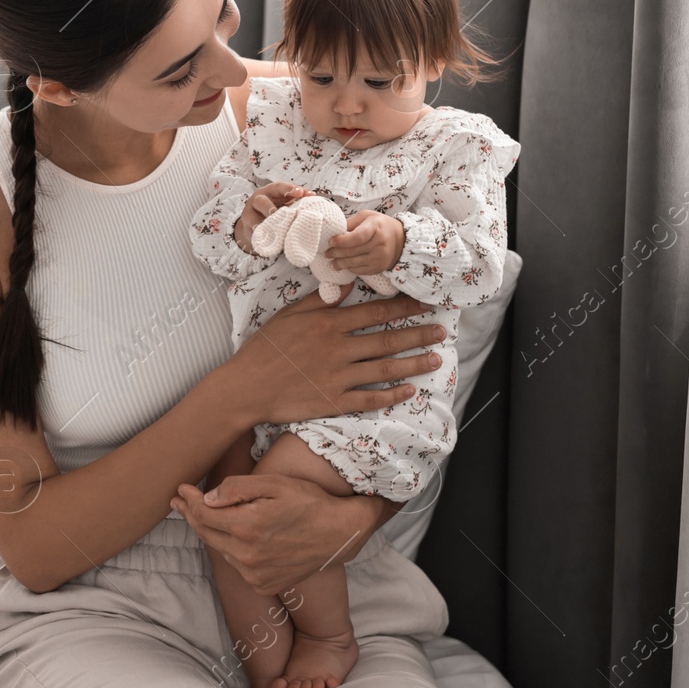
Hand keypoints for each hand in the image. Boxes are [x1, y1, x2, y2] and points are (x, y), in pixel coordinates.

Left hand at [170, 474, 383, 593]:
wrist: (340, 534)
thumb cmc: (309, 501)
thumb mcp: (274, 484)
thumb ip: (237, 489)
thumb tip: (208, 499)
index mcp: (247, 528)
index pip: (204, 514)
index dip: (189, 501)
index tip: (181, 489)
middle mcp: (247, 556)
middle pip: (207, 534)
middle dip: (191, 515)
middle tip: (180, 500)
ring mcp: (255, 575)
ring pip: (221, 550)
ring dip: (212, 532)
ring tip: (206, 515)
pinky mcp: (263, 585)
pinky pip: (238, 566)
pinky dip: (232, 550)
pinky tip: (236, 537)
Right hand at [216, 288, 443, 426]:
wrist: (246, 386)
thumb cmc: (265, 348)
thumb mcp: (290, 314)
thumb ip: (321, 300)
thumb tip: (349, 286)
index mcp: (329, 325)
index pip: (375, 313)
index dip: (404, 309)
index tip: (424, 304)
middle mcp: (339, 349)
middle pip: (387, 340)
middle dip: (418, 334)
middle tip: (442, 331)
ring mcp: (338, 377)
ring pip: (385, 369)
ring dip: (413, 363)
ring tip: (435, 359)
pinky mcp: (334, 401)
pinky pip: (370, 398)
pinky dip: (392, 395)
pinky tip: (409, 391)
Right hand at [235, 182, 310, 253]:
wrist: (257, 222)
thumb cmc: (276, 209)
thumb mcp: (286, 202)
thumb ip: (297, 200)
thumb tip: (313, 198)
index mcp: (271, 191)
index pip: (280, 187)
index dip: (290, 189)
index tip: (301, 194)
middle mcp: (258, 199)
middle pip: (262, 201)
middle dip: (270, 208)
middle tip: (277, 214)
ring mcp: (249, 213)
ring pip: (252, 217)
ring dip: (262, 224)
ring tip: (271, 230)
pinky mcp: (246, 227)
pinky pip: (250, 232)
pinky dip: (259, 236)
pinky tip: (266, 240)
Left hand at [326, 210, 404, 274]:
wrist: (401, 240)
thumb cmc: (380, 225)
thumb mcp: (367, 216)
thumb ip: (351, 222)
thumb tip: (333, 231)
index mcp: (375, 227)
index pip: (357, 237)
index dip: (342, 241)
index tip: (331, 242)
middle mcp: (379, 243)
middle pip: (352, 251)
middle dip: (335, 253)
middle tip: (326, 253)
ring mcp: (379, 258)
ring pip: (353, 263)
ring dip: (339, 263)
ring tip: (331, 262)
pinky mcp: (378, 268)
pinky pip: (359, 270)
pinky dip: (349, 268)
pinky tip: (343, 265)